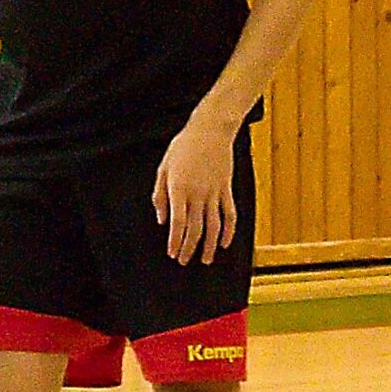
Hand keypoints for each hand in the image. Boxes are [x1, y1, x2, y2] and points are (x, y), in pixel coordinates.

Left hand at [154, 120, 239, 264]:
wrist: (210, 130)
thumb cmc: (184, 147)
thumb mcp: (163, 168)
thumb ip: (160, 196)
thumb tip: (161, 219)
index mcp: (179, 189)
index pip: (177, 223)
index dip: (175, 241)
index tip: (172, 253)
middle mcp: (198, 194)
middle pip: (195, 229)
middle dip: (189, 248)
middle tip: (184, 260)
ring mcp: (215, 193)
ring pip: (214, 226)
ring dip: (210, 246)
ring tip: (206, 259)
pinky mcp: (226, 189)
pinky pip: (230, 214)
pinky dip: (229, 231)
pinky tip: (226, 242)